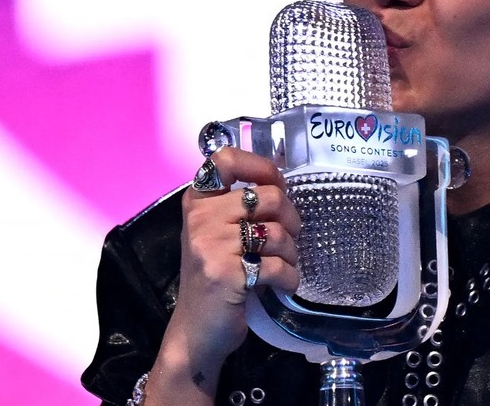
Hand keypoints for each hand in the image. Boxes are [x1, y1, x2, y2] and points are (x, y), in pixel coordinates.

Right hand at [150, 147, 300, 401]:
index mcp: (198, 200)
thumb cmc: (217, 276)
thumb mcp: (219, 232)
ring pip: (277, 232)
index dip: (262, 167)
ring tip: (283, 265)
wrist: (197, 330)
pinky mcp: (225, 273)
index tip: (276, 185)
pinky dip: (289, 277)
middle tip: (289, 239)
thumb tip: (282, 177)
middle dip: (291, 219)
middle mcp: (200, 217)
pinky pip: (277, 265)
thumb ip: (241, 204)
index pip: (226, 159)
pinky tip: (282, 285)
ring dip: (291, 253)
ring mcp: (210, 244)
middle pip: (268, 196)